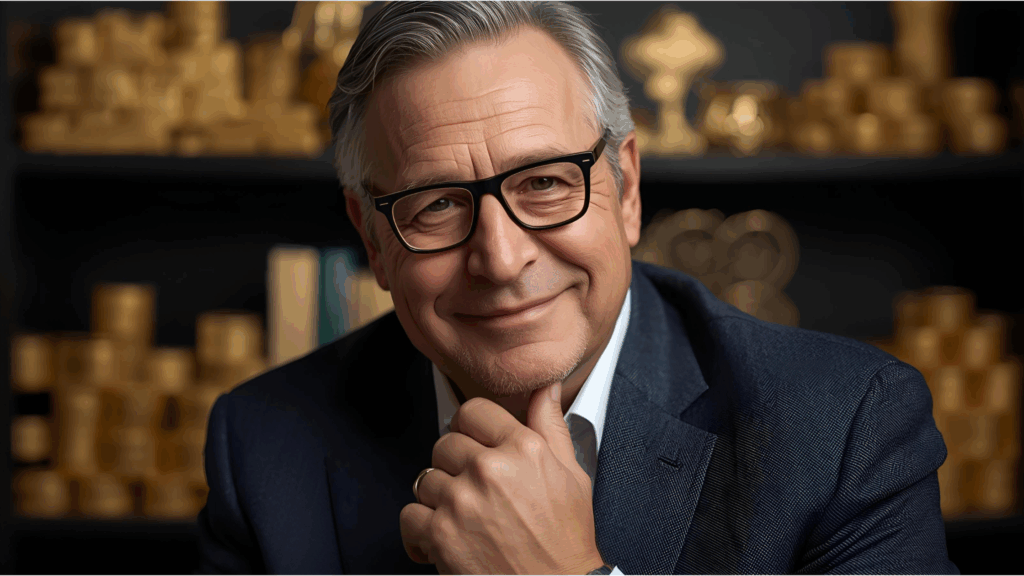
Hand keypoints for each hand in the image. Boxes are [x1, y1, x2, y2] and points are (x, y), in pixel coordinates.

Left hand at [399, 382, 605, 573]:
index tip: (471, 443)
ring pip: (426, 479)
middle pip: (446, 444)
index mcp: (522, 448)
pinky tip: (443, 537)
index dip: (471, 427)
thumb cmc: (565, 540)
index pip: (474, 411)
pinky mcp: (440, 534)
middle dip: (456, 466)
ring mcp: (462, 501)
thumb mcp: (572, 474)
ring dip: (440, 499)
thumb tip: (545, 388)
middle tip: (474, 489)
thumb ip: (550, 425)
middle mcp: (489, 469)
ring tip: (464, 517)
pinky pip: (409, 515)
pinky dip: (420, 530)